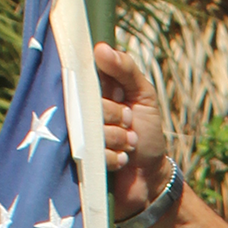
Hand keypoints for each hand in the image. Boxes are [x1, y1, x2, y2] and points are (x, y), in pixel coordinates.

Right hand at [95, 42, 172, 224]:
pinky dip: (114, 157)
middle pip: (88, 102)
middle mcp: (80, 112)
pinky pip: (93, 153)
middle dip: (116, 114)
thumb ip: (127, 70)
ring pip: (91, 129)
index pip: (80, 74)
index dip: (100, 83)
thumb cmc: (146, 134)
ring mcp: (77, 138)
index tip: (118, 93)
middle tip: (129, 122)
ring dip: (118, 138)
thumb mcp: (144, 96)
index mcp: (91, 92)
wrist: (150, 179)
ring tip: (128, 145)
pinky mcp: (78, 163)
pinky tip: (122, 160)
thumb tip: (101, 48)